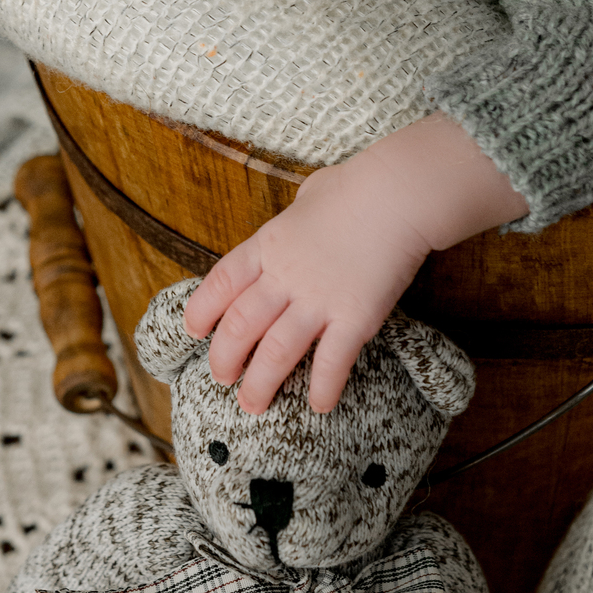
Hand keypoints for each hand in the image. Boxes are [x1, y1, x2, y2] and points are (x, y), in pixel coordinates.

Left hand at [184, 113, 527, 412]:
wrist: (397, 194)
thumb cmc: (356, 186)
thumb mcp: (310, 195)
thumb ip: (297, 214)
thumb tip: (301, 211)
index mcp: (268, 245)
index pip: (221, 284)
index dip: (201, 311)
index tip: (194, 331)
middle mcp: (284, 276)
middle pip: (240, 326)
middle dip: (225, 359)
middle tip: (223, 379)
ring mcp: (318, 300)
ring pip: (277, 353)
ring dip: (261, 384)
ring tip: (253, 405)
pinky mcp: (354, 317)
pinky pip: (332, 362)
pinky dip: (323, 388)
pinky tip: (319, 406)